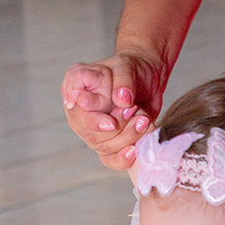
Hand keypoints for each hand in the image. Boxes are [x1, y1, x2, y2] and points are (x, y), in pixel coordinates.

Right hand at [61, 45, 168, 171]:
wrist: (148, 79)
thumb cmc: (132, 68)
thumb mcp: (128, 66)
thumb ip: (123, 80)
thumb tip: (122, 99)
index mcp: (76, 86)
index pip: (76, 108)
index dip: (93, 120)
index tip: (111, 123)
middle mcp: (79, 109)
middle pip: (89, 133)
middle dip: (117, 127)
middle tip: (134, 110)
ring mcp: (92, 128)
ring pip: (103, 146)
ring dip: (127, 137)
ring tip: (143, 119)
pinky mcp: (108, 140)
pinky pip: (109, 158)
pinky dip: (123, 158)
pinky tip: (134, 151)